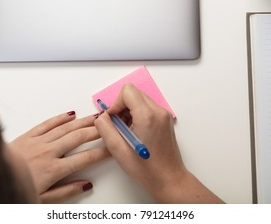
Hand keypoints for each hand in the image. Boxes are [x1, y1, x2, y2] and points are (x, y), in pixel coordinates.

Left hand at [9, 111, 108, 202]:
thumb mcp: (43, 199)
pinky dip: (60, 117)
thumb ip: (66, 191)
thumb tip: (86, 184)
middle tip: (109, 126)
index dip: (101, 152)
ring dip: (83, 121)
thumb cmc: (16, 187)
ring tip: (96, 117)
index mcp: (54, 169)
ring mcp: (38, 142)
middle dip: (96, 131)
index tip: (111, 148)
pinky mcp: (28, 135)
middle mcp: (48, 152)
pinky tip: (70, 114)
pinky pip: (48, 123)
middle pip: (78, 138)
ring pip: (66, 128)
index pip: (85, 158)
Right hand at [95, 84, 222, 202]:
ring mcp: (164, 115)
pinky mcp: (165, 120)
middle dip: (122, 107)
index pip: (128, 91)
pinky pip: (147, 108)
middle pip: (134, 94)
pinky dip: (138, 116)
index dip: (116, 104)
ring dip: (129, 112)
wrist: (169, 179)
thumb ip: (104, 128)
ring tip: (128, 133)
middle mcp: (159, 111)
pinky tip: (136, 133)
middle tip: (120, 127)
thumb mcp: (117, 150)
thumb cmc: (147, 169)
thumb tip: (101, 117)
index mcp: (148, 116)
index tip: (114, 120)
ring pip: (140, 100)